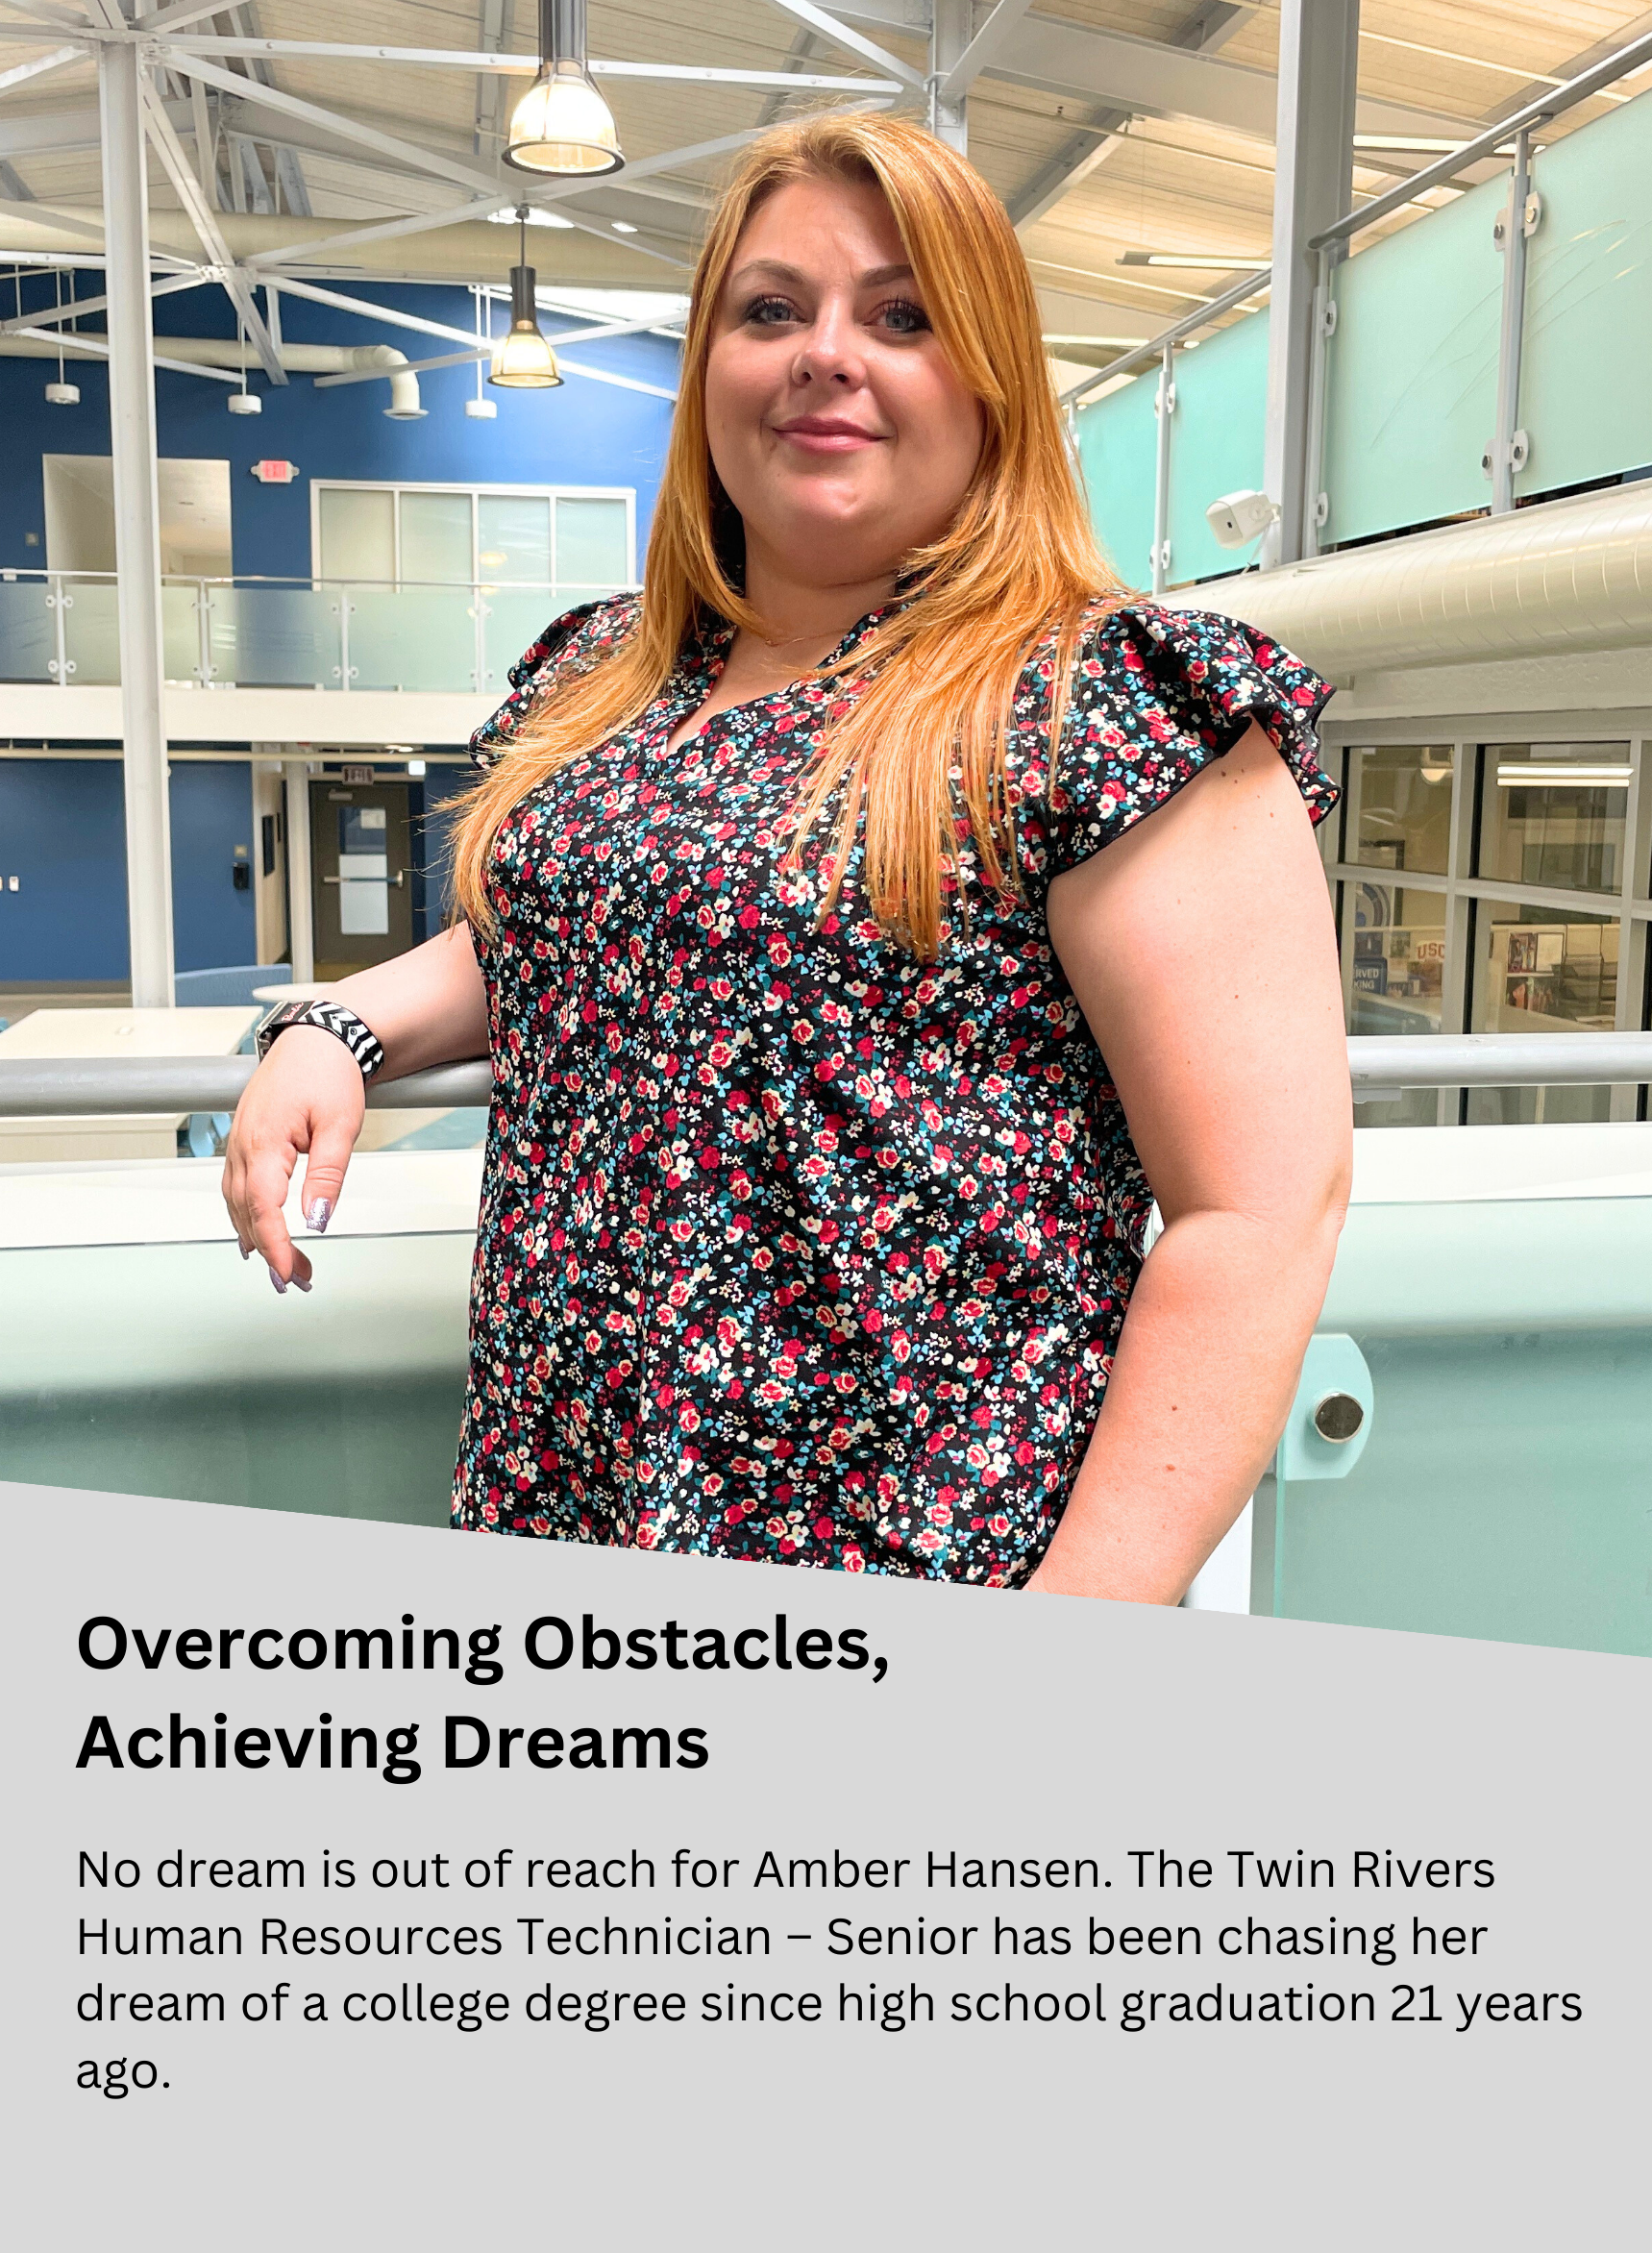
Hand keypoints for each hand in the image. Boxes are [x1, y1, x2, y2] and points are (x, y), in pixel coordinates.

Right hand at [221, 1026, 366, 1291]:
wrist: (316, 1040)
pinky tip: (256, 1236)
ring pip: (236, 1204)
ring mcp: (238, 1144)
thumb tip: (318, 1219)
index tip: (289, 1273)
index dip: (275, 1246)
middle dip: (271, 1252)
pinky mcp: (243, 1143)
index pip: (262, 1208)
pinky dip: (245, 1217)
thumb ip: (327, 1175)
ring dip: (257, 1239)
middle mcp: (242, 1145)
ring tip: (285, 1268)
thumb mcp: (341, 1126)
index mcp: (264, 1141)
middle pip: (246, 1213)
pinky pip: (235, 1189)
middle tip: (298, 1281)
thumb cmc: (328, 1074)